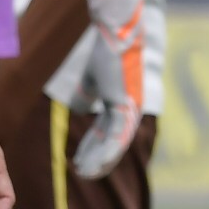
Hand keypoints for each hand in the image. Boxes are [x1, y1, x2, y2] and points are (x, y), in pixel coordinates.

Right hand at [58, 0, 143, 179]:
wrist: (116, 35)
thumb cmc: (105, 54)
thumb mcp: (91, 80)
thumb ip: (87, 96)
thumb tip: (77, 108)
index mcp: (121, 105)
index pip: (105, 133)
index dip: (92, 148)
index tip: (78, 160)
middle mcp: (129, 111)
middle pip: (114, 143)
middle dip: (97, 159)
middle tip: (82, 172)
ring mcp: (131, 110)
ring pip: (117, 144)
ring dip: (101, 160)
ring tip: (85, 173)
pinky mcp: (127, 106)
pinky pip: (118, 136)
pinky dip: (106, 152)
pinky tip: (95, 163)